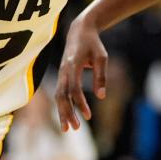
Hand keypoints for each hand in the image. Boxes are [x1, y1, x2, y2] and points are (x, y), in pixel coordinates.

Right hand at [55, 14, 107, 131]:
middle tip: (75, 128)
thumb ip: (101, 76)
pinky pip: (60, 93)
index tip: (88, 116)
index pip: (74, 88)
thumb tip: (101, 97)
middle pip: (61, 95)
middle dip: (67, 112)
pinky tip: (67, 117)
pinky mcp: (61, 75)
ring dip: (62, 112)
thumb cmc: (93, 44)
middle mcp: (64, 70)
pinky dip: (62, 106)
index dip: (80, 103)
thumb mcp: (101, 57)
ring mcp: (61, 73)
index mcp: (73, 64)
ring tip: (69, 129)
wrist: (79, 30)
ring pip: (58, 96)